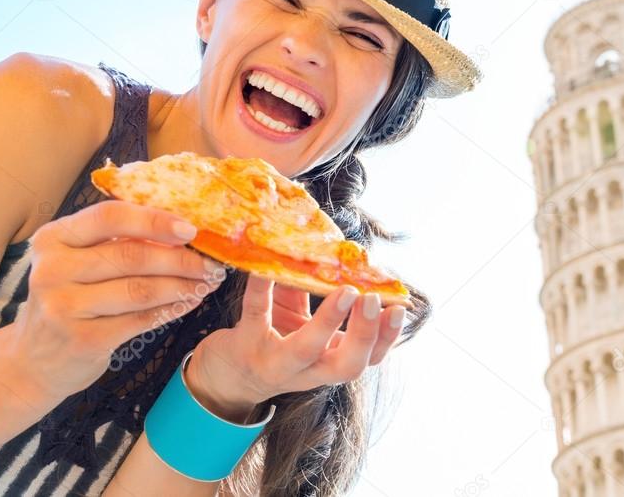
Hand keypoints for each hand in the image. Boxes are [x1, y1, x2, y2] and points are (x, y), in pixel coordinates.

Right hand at [10, 200, 226, 398]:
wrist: (32, 360)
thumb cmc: (68, 298)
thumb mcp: (76, 261)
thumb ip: (114, 241)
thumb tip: (181, 226)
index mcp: (54, 238)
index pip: (110, 217)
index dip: (155, 220)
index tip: (191, 227)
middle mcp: (52, 269)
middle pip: (131, 256)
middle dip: (180, 258)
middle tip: (211, 262)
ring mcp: (63, 307)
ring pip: (139, 290)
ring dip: (182, 285)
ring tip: (206, 282)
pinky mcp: (82, 340)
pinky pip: (139, 320)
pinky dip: (170, 309)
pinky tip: (188, 302)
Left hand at [184, 273, 405, 419]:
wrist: (224, 374)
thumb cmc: (273, 338)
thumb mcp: (303, 319)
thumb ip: (321, 291)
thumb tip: (339, 249)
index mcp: (327, 361)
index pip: (369, 359)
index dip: (387, 337)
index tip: (399, 308)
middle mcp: (307, 370)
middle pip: (348, 366)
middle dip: (365, 334)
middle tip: (371, 300)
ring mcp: (275, 362)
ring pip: (306, 351)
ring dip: (328, 321)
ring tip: (343, 290)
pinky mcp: (244, 345)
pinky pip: (256, 312)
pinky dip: (263, 287)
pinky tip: (267, 267)